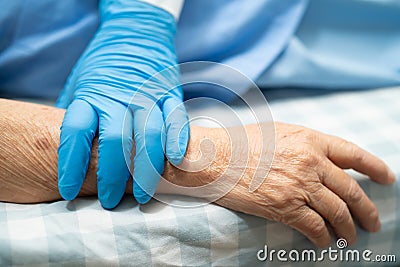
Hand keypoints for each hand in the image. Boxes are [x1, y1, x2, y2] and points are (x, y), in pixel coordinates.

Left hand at [55, 0, 188, 208]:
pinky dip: (176, 141)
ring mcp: (148, 94)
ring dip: (147, 171)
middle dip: (112, 177)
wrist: (135, 33)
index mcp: (90, 94)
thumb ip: (77, 115)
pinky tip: (172, 162)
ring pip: (149, 135)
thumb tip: (70, 153)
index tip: (68, 191)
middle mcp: (119, 96)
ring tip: (142, 195)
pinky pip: (177, 119)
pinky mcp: (170, 93)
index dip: (71, 165)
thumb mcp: (79, 85)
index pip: (76, 132)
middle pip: (116, 141)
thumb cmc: (103, 67)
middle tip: (109, 200)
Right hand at [208, 122, 394, 246]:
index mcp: (309, 140)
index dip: (375, 167)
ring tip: (351, 238)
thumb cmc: (239, 143)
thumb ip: (302, 143)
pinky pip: (315, 227)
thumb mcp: (276, 132)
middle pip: (351, 190)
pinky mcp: (285, 206)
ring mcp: (300, 185)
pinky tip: (325, 243)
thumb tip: (318, 157)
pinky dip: (324, 238)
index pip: (353, 154)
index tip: (388, 178)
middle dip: (367, 209)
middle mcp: (310, 162)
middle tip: (373, 222)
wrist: (213, 158)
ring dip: (348, 229)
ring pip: (338, 212)